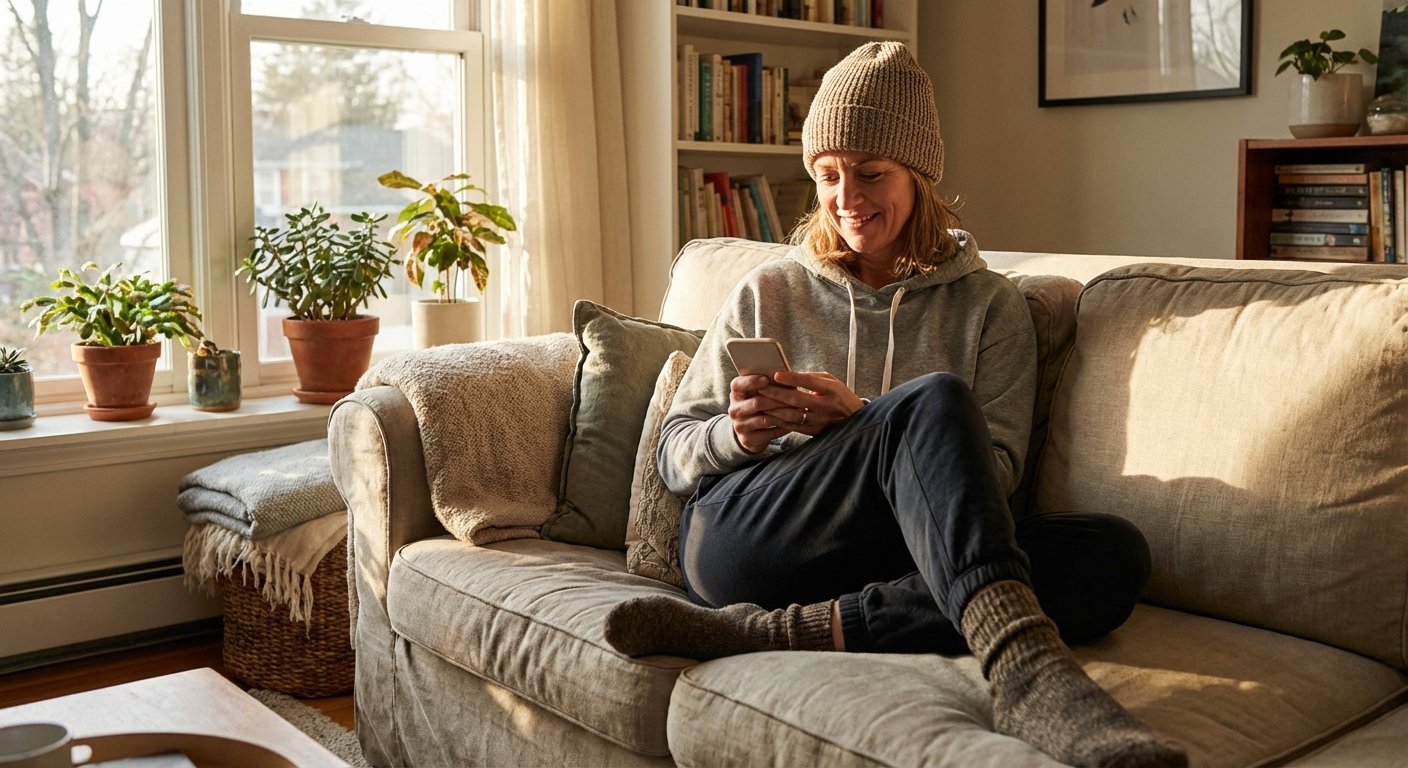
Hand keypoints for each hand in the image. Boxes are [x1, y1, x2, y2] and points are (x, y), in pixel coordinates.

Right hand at [728, 374, 791, 453]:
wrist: (750, 431)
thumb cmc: (759, 404)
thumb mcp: (758, 393)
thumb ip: (769, 384)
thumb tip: (788, 376)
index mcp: (735, 393)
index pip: (738, 384)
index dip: (752, 381)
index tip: (766, 379)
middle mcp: (734, 409)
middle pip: (757, 402)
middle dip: (779, 400)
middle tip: (797, 397)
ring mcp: (740, 426)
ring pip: (766, 419)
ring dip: (785, 415)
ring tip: (800, 411)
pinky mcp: (748, 439)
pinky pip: (770, 433)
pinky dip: (784, 428)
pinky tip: (794, 423)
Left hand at [729, 370, 864, 452]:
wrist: (854, 419)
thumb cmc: (839, 395)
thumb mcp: (831, 381)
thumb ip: (811, 377)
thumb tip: (788, 375)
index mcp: (831, 390)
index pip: (809, 382)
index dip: (792, 378)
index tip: (776, 374)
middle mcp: (826, 406)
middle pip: (797, 399)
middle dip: (776, 393)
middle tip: (761, 387)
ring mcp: (820, 421)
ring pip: (792, 415)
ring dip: (774, 408)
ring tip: (760, 401)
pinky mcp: (815, 432)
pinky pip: (793, 427)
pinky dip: (779, 420)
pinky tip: (769, 414)